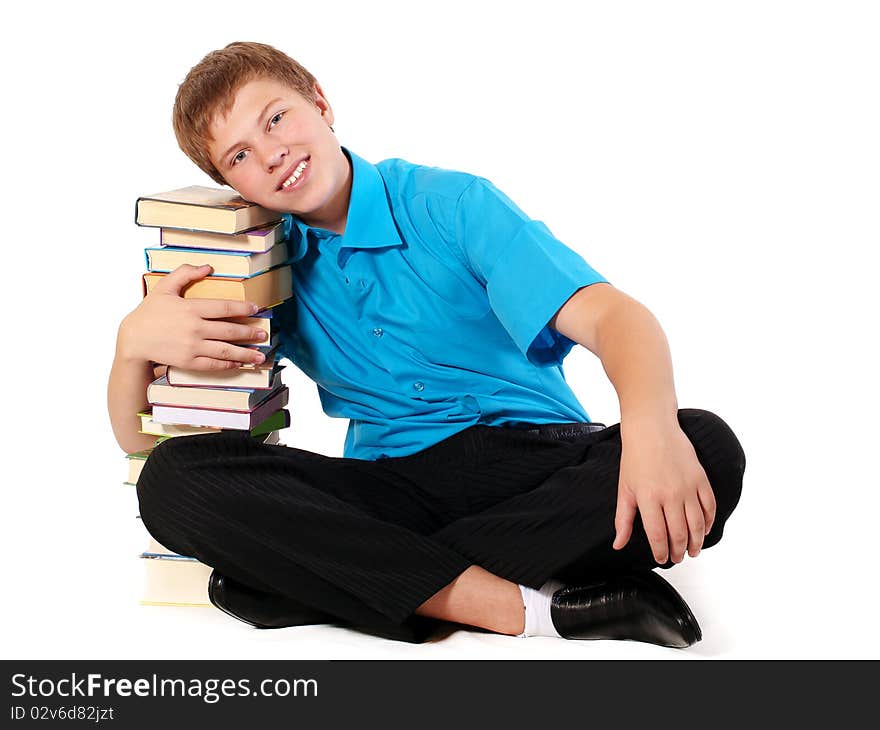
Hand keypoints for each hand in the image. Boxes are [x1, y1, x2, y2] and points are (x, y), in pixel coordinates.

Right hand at [118, 264, 267, 370]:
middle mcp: (194, 329)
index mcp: (191, 308)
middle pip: (229, 331)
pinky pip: (213, 364)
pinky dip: (229, 364)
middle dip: (250, 333)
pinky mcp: (188, 362)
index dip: (243, 309)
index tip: (256, 309)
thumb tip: (208, 267)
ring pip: (225, 351)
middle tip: (264, 333)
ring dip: (246, 353)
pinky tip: (240, 363)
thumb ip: (185, 273)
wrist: (133, 339)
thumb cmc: (149, 312)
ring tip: (260, 355)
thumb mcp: (164, 287)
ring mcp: (192, 347)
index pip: (224, 308)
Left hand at [612, 417, 715, 563]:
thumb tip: (619, 544)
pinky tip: (703, 530)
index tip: (661, 558)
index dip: (661, 552)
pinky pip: (709, 506)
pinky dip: (708, 522)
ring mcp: (687, 486)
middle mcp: (670, 494)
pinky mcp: (700, 478)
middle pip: (680, 533)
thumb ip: (623, 520)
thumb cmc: (636, 457)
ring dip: (697, 542)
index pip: (658, 535)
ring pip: (697, 524)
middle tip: (678, 558)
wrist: (652, 428)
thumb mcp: (625, 489)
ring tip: (693, 551)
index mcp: (648, 498)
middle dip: (679, 551)